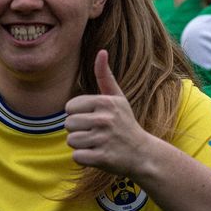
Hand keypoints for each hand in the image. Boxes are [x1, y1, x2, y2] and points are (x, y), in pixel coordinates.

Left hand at [65, 50, 144, 174]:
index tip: (93, 118)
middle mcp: (105, 119)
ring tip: (97, 143)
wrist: (142, 153)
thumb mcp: (118, 98)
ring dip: (81, 145)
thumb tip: (101, 51)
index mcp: (105, 102)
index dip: (78, 114)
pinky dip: (84, 158)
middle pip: (68, 124)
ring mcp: (104, 139)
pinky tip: (98, 154)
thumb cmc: (125, 123)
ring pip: (71, 140)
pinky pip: (77, 156)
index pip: (69, 107)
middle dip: (78, 130)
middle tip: (96, 133)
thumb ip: (105, 76)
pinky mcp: (103, 158)